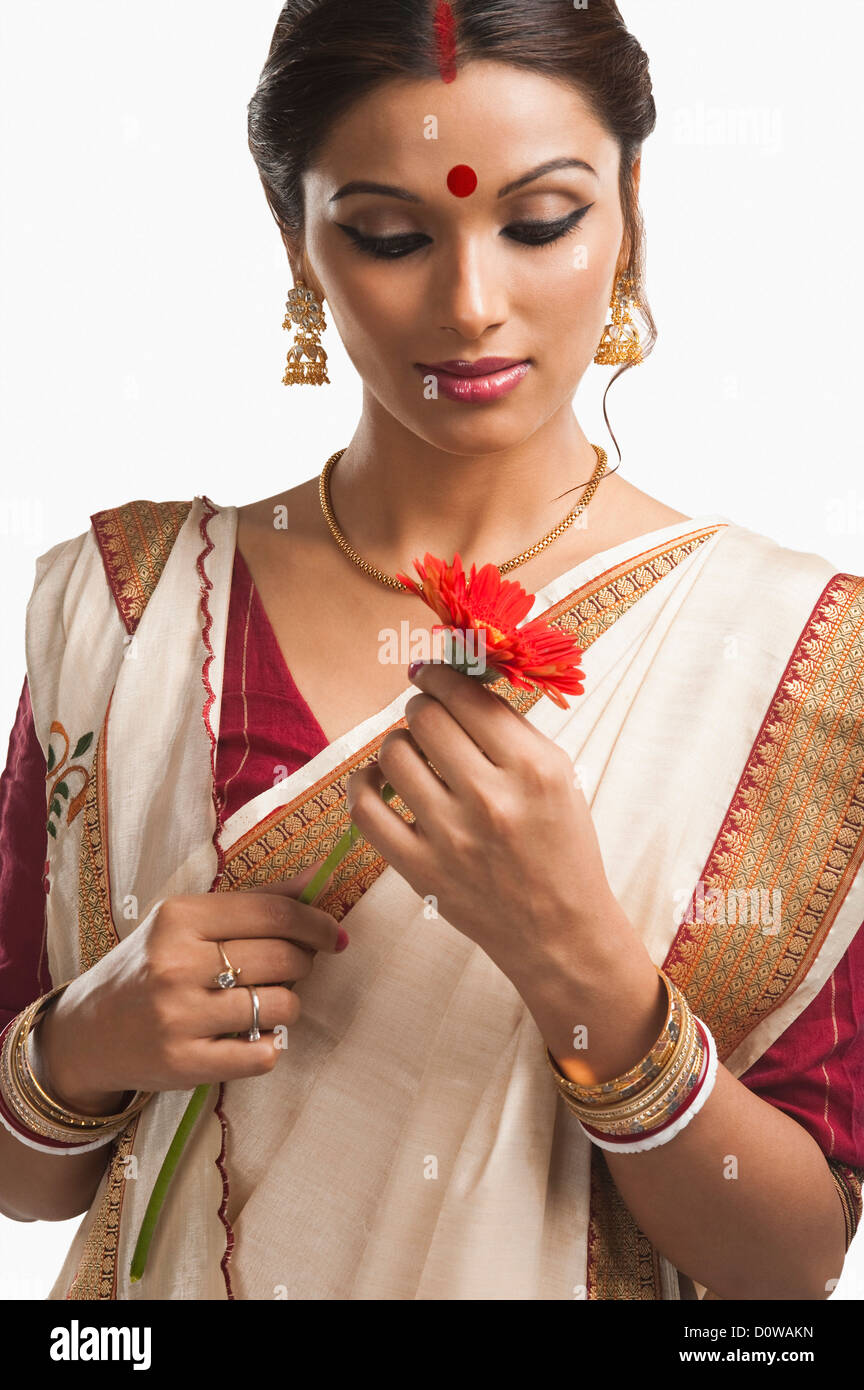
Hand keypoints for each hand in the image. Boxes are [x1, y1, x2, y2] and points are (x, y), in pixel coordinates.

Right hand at [36, 861, 345, 1114]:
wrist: (86, 1032)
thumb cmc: (148, 966)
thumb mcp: (187, 921)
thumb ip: (256, 899)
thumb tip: (321, 873)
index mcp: (179, 917)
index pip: (273, 912)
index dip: (315, 922)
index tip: (333, 933)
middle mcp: (176, 964)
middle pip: (282, 957)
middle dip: (305, 962)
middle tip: (297, 967)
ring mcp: (179, 1017)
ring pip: (279, 1005)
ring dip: (289, 1004)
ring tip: (268, 1002)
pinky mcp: (183, 1064)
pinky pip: (261, 1056)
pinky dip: (270, 1047)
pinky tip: (254, 1037)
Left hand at [345, 660, 615, 985]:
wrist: (559, 931)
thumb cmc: (560, 847)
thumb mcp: (558, 776)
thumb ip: (510, 728)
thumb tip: (453, 679)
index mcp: (533, 768)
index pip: (465, 695)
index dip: (439, 675)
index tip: (429, 674)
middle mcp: (491, 798)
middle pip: (423, 717)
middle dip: (420, 708)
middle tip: (427, 718)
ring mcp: (451, 836)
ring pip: (392, 753)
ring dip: (397, 745)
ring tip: (412, 755)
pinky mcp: (420, 868)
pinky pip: (365, 808)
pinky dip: (362, 785)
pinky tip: (376, 782)